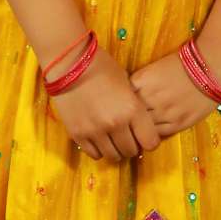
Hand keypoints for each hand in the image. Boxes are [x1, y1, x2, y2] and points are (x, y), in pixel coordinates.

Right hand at [47, 46, 162, 162]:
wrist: (69, 62)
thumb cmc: (102, 68)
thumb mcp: (128, 84)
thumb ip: (135, 107)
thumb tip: (139, 126)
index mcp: (132, 109)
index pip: (151, 143)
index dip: (148, 140)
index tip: (143, 135)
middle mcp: (115, 124)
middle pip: (131, 151)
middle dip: (132, 145)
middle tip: (127, 137)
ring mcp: (95, 131)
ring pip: (113, 157)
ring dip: (115, 150)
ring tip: (112, 139)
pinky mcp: (77, 134)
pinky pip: (94, 154)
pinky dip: (98, 149)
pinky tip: (98, 138)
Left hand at [129, 45, 220, 140]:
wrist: (212, 67)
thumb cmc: (183, 64)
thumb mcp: (153, 69)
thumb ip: (139, 84)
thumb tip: (125, 98)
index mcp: (142, 80)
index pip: (121, 97)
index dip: (120, 102)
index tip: (120, 105)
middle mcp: (151, 97)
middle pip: (129, 115)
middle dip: (126, 118)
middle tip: (125, 121)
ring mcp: (165, 112)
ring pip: (142, 128)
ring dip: (138, 129)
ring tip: (137, 130)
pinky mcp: (178, 123)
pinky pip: (158, 134)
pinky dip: (152, 134)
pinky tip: (150, 132)